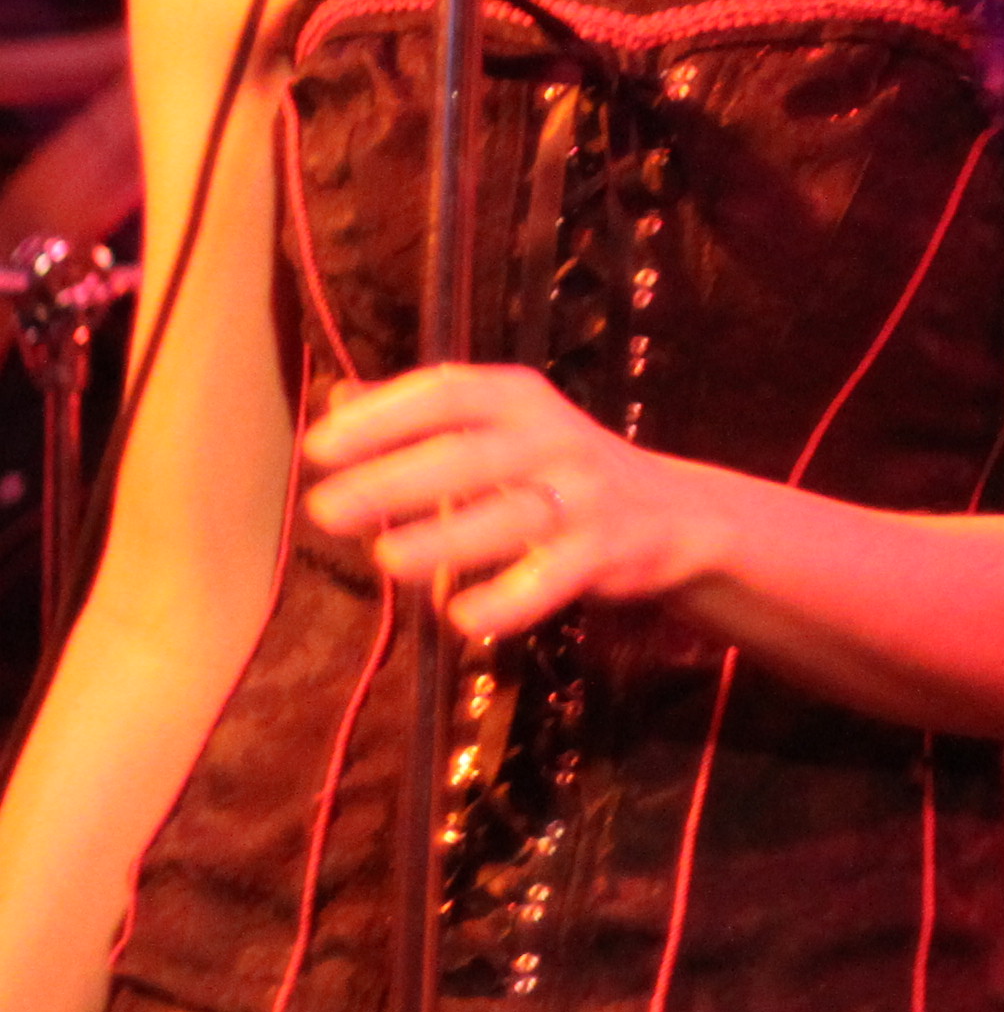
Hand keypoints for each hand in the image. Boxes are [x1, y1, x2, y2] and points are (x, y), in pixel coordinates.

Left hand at [299, 364, 708, 643]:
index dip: (383, 419)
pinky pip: (554, 578)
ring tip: (386, 559)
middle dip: (393, 483)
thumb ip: (425, 413)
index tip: (319, 450)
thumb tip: (338, 401)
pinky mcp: (608, 553)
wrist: (676, 512)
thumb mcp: (503, 424)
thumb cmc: (560, 466)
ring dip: (446, 540)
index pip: (447, 395)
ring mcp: (586, 496)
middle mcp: (556, 438)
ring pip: (511, 517)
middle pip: (469, 457)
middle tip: (325, 511)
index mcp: (520, 398)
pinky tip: (460, 616)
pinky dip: (509, 600)